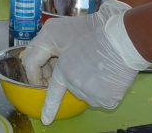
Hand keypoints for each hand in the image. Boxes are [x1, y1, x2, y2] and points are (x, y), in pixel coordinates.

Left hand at [21, 0, 149, 124]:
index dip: (48, 107)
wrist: (123, 37)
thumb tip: (28, 61)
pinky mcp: (109, 100)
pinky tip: (108, 72)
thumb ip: (38, 48)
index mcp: (64, 72)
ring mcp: (94, 96)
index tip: (46, 120)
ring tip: (99, 61)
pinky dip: (104, 87)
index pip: (53, 93)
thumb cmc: (91, 32)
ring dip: (90, 80)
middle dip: (74, 74)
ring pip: (87, 91)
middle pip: (73, 85)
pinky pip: (102, 96)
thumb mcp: (54, 31)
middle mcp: (77, 87)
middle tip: (85, 56)